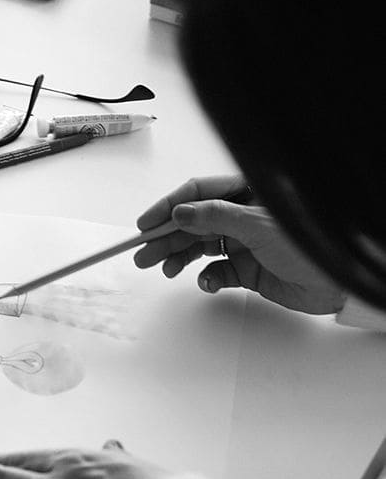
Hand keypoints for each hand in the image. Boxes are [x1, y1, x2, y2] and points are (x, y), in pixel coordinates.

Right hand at [135, 175, 345, 314]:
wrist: (334, 284)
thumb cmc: (306, 246)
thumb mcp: (257, 224)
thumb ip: (215, 217)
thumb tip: (180, 212)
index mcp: (246, 193)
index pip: (197, 193)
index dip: (169, 207)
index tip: (146, 223)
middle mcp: (241, 216)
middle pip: (193, 223)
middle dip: (167, 237)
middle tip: (144, 254)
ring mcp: (243, 243)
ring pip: (200, 247)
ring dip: (180, 258)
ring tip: (163, 269)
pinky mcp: (247, 270)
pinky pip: (217, 272)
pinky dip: (207, 278)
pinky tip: (207, 282)